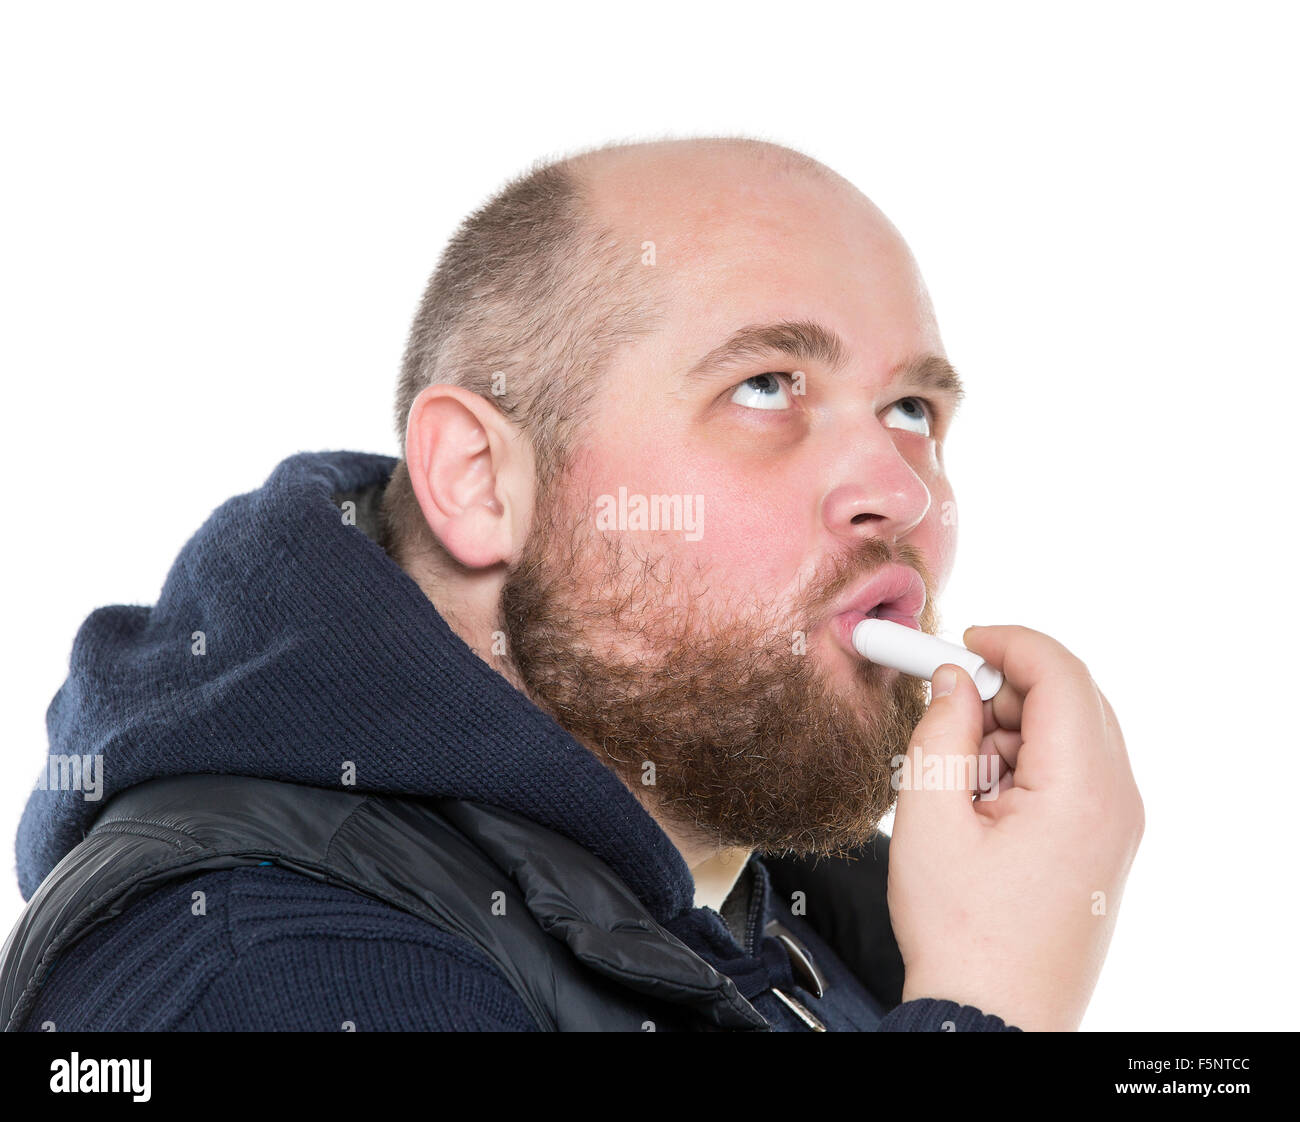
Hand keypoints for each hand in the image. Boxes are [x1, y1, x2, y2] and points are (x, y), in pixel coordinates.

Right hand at [887, 625, 1143, 1030]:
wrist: (994, 1016)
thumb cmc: (962, 932)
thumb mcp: (928, 818)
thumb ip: (939, 731)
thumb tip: (952, 681)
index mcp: (1081, 789)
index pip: (1061, 674)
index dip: (1008, 642)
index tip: (961, 640)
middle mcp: (1117, 801)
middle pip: (1072, 698)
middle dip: (1006, 689)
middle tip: (949, 713)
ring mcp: (1119, 826)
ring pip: (1071, 733)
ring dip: (1012, 732)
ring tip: (960, 784)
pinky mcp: (1106, 844)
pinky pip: (1074, 772)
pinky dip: (1026, 765)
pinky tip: (983, 805)